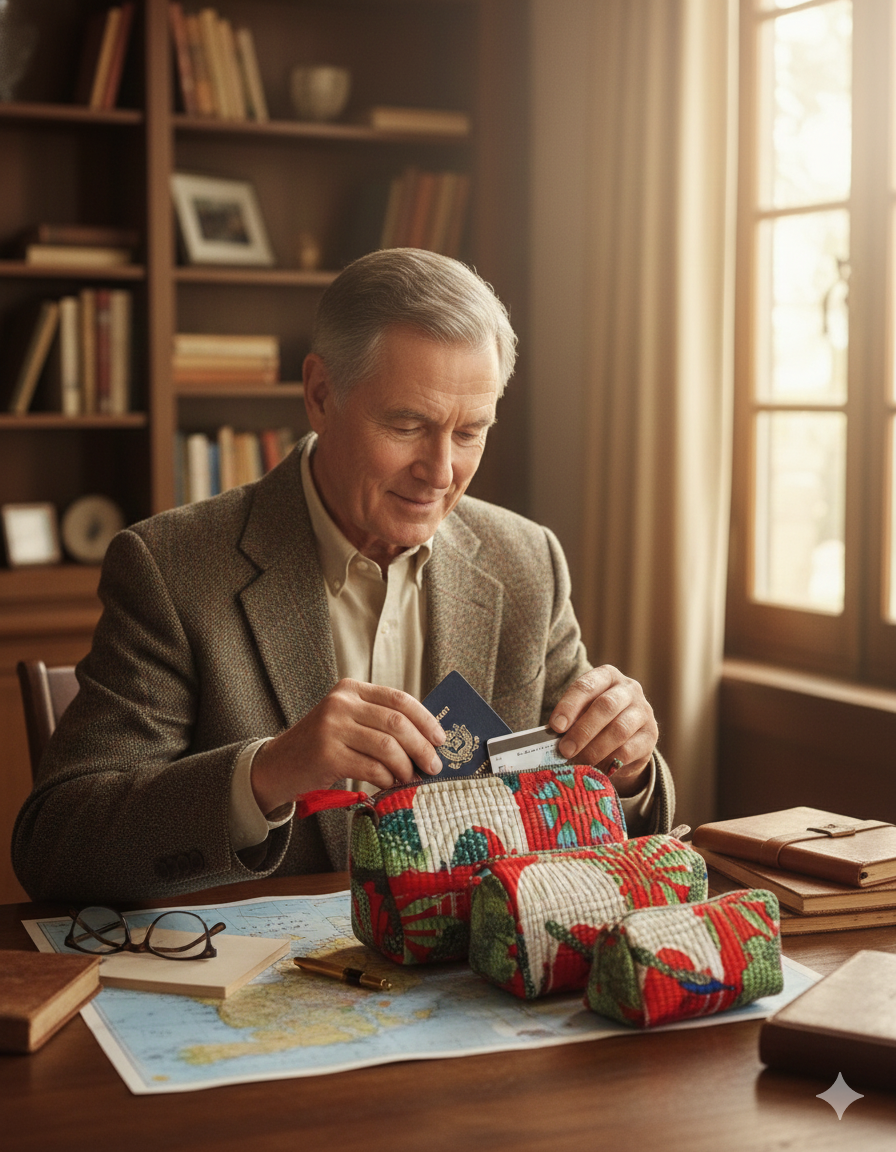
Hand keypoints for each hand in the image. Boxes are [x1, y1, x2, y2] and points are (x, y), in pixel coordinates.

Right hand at [250, 679, 444, 813]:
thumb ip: (380, 722)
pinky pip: (371, 767)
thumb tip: (428, 739)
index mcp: (351, 690)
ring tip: (411, 777)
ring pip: (387, 746)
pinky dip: (386, 778)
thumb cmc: (322, 746)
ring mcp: (332, 728)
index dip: (425, 719)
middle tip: (433, 765)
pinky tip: (389, 784)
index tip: (441, 739)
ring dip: (406, 766)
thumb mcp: (348, 721)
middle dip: (422, 747)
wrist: (278, 765)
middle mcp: (341, 704)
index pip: (399, 699)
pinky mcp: (327, 755)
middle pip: (397, 722)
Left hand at [548, 666, 657, 796]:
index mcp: (607, 676)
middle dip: (582, 731)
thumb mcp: (582, 712)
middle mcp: (629, 689)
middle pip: (606, 706)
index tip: (555, 727)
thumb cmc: (596, 719)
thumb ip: (570, 720)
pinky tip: (595, 768)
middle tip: (565, 750)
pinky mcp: (651, 736)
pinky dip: (608, 761)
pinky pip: (629, 750)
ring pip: (619, 730)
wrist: (628, 737)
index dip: (569, 706)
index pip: (586, 686)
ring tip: (578, 762)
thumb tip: (551, 739)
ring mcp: (643, 711)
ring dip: (594, 749)